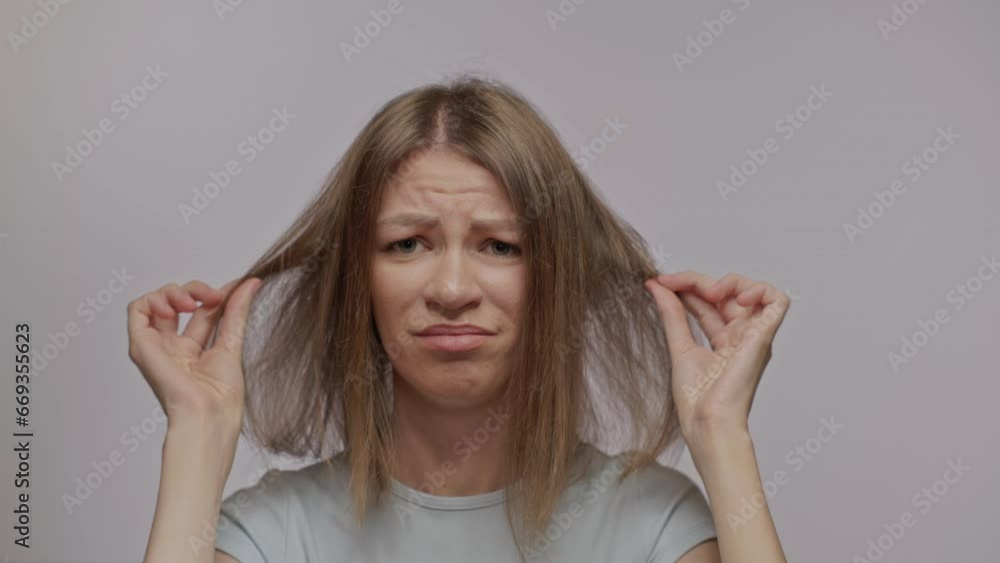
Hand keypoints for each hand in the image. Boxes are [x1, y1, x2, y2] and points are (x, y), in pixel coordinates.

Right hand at [126, 277, 261, 429]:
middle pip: (178, 304)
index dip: (216, 294)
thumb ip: (237, 311)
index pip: (203, 311)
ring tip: (191, 302)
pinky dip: (154, 299)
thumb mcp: (232, 342)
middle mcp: (174, 348)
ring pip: (156, 302)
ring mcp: (158, 346)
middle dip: (196, 290)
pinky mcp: (142, 346)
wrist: (209, 413)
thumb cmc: (221, 395)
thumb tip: (250, 283)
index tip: (236, 287)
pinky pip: (137, 311)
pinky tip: (173, 308)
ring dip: (175, 292)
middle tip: (214, 297)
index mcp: (195, 352)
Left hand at [643, 271, 789, 442]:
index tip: (661, 283)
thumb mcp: (679, 345)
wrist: (707, 421)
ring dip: (729, 281)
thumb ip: (672, 314)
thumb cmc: (697, 399)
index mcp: (724, 341)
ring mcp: (754, 336)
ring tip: (707, 291)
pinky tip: (735, 297)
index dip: (687, 286)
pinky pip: (777, 302)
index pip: (709, 302)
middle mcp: (742, 336)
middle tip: (671, 282)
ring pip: (753, 290)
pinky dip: (759, 290)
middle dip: (697, 280)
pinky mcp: (763, 338)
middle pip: (727, 293)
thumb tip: (657, 285)